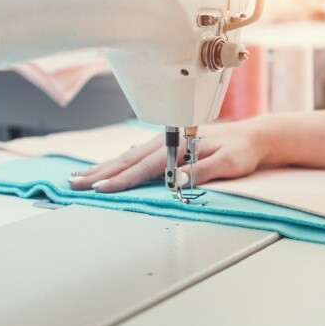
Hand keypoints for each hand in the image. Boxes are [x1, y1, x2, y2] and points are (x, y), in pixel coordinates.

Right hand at [67, 119, 266, 192]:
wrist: (252, 136)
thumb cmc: (241, 150)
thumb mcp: (229, 163)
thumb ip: (202, 171)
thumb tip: (177, 178)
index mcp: (178, 146)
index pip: (143, 167)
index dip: (120, 179)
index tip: (100, 188)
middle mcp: (166, 142)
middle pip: (126, 160)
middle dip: (98, 173)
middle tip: (73, 184)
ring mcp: (163, 142)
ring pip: (126, 157)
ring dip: (101, 168)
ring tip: (78, 177)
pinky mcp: (164, 145)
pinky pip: (134, 155)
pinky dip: (115, 163)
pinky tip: (104, 168)